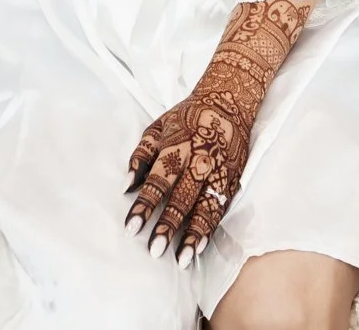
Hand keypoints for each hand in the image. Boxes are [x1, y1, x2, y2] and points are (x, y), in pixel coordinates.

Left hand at [124, 0, 309, 263]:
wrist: (229, 100)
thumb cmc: (186, 116)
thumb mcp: (157, 127)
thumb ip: (140, 156)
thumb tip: (126, 185)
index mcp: (175, 146)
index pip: (157, 179)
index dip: (144, 204)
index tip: (132, 226)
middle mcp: (197, 161)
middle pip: (181, 197)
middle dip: (167, 224)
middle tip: (154, 249)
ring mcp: (217, 172)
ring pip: (204, 207)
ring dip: (192, 234)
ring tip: (181, 259)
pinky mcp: (232, 179)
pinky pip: (221, 208)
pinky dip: (210, 228)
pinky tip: (200, 246)